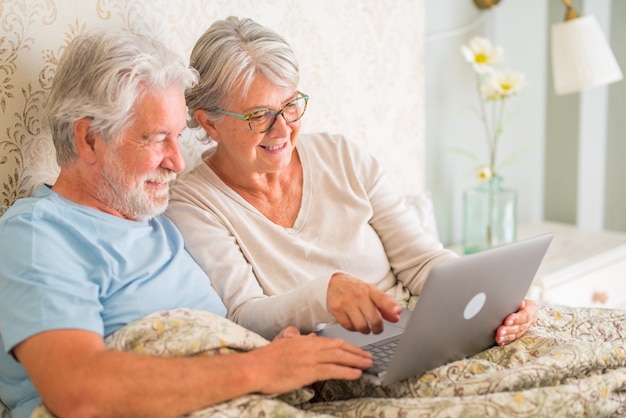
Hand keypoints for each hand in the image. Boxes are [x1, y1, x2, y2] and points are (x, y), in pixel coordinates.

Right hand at [250, 331, 372, 394]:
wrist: (254, 368)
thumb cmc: (265, 359)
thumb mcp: (282, 342)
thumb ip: (294, 337)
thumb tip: (304, 335)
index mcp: (304, 341)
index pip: (331, 341)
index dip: (347, 345)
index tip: (357, 350)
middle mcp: (309, 346)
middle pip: (339, 347)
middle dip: (356, 352)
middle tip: (369, 357)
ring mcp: (310, 358)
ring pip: (339, 357)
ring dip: (356, 361)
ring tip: (367, 365)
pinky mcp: (308, 371)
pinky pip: (332, 370)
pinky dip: (346, 371)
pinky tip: (356, 374)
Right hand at [326, 272, 401, 333]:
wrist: (331, 284)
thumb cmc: (354, 289)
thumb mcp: (370, 292)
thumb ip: (384, 306)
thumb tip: (396, 318)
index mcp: (369, 290)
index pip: (382, 298)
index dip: (391, 305)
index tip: (398, 310)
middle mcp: (358, 295)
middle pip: (374, 318)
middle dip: (378, 328)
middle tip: (377, 329)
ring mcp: (346, 303)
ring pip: (361, 326)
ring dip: (365, 330)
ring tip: (365, 326)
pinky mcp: (336, 310)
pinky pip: (349, 327)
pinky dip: (353, 329)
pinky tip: (353, 323)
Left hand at [495, 299, 537, 345]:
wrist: (516, 303)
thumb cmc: (515, 299)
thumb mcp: (517, 297)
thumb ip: (517, 301)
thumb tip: (520, 303)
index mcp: (531, 309)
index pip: (525, 316)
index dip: (516, 319)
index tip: (507, 321)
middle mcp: (530, 320)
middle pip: (520, 327)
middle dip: (509, 329)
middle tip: (500, 331)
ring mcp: (525, 328)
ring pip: (516, 334)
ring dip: (506, 337)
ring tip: (499, 337)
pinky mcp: (518, 333)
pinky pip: (512, 339)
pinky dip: (505, 341)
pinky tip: (500, 342)